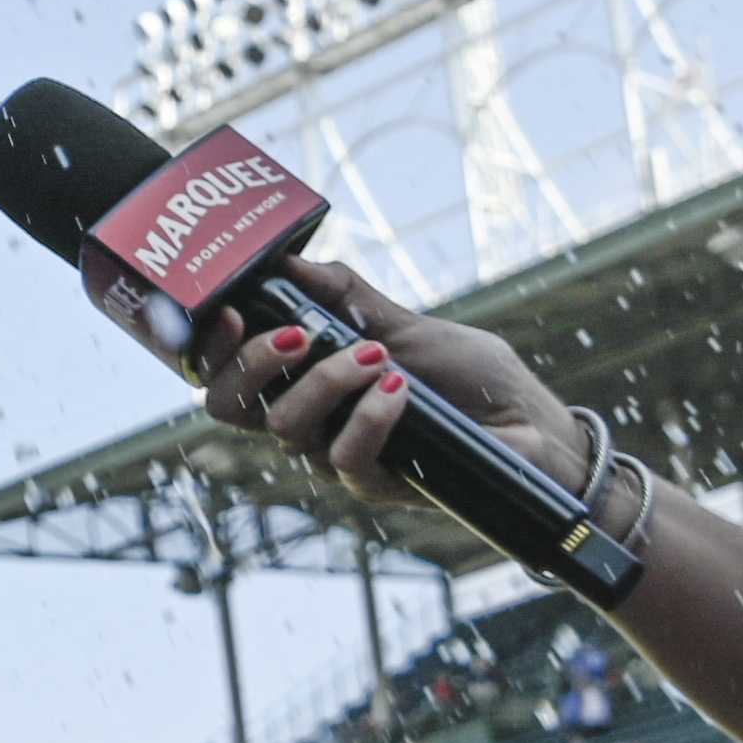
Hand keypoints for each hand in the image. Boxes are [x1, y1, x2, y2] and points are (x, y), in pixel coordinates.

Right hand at [192, 257, 577, 507]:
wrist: (532, 427)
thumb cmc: (470, 378)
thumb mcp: (404, 323)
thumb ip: (345, 296)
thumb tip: (288, 258)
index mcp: (303, 383)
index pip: (227, 374)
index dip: (210, 347)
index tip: (231, 310)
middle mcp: (310, 424)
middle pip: (231, 408)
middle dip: (250, 362)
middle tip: (296, 333)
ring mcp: (338, 457)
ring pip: (285, 427)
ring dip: (326, 380)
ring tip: (377, 355)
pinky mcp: (377, 485)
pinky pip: (345, 457)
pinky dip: (369, 414)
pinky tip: (401, 388)